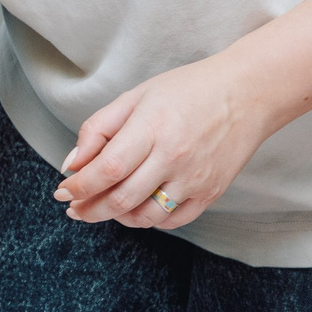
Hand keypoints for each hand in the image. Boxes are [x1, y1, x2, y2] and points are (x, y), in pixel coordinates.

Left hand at [55, 54, 267, 228]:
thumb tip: (71, 164)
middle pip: (121, 199)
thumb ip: (99, 129)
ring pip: (146, 217)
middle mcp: (174, 157)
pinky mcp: (212, 192)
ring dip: (117, 218)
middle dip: (90, 209)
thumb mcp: (136, 96)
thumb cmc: (188, 90)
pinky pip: (173, 220)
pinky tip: (137, 208)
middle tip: (74, 208)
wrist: (248, 93)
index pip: (106, 169)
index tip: (62, 191)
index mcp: (152, 128)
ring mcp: (195, 178)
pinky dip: (149, 221)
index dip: (79, 186)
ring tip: (104, 207)